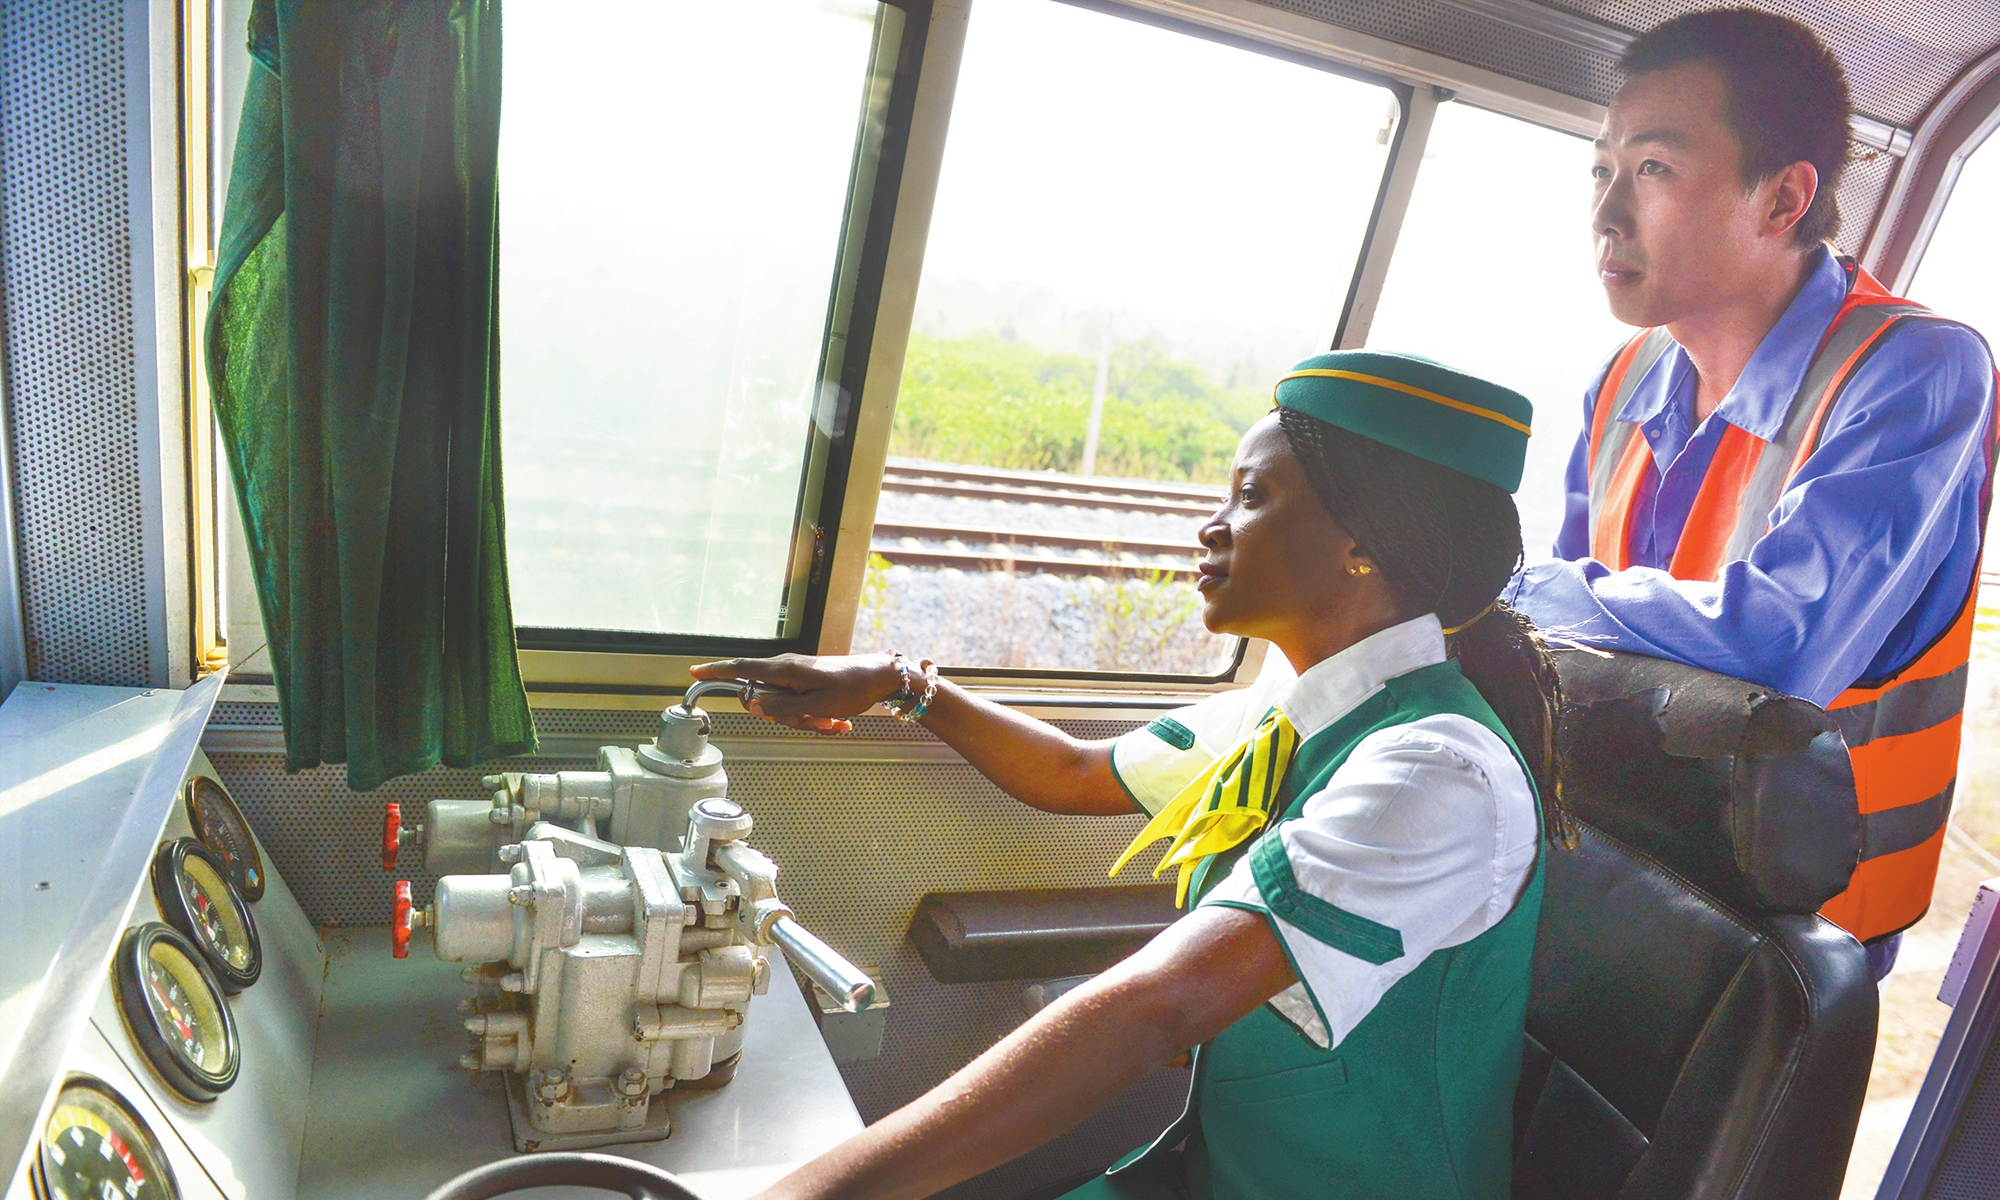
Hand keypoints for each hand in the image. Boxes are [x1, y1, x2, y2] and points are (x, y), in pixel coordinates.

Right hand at [688, 653, 907, 734]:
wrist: (879, 678)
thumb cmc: (851, 689)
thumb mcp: (817, 705)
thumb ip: (781, 706)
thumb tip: (752, 705)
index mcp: (784, 670)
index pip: (741, 669)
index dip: (716, 672)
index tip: (695, 672)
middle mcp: (785, 670)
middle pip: (764, 699)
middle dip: (786, 718)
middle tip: (817, 723)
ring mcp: (796, 676)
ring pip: (784, 708)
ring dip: (807, 721)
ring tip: (833, 722)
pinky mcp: (806, 683)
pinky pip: (800, 707)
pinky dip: (816, 718)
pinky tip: (838, 723)